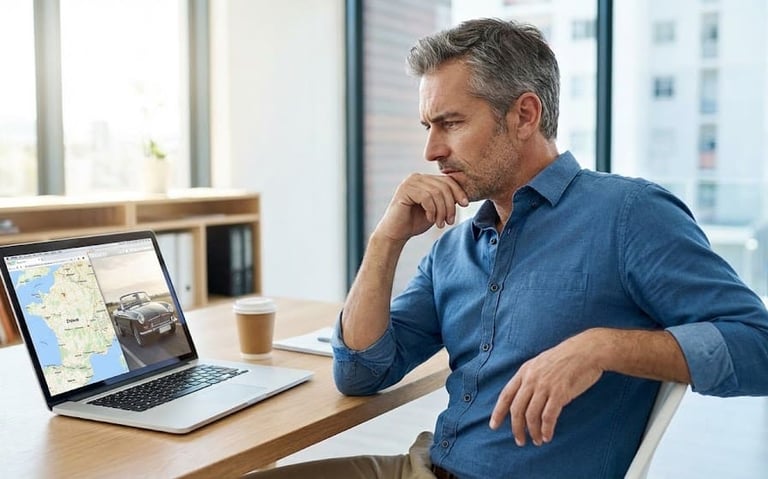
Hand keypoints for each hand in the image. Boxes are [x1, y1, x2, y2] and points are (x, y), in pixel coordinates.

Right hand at [375, 173, 468, 241]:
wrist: (396, 234)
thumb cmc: (415, 222)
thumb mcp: (436, 209)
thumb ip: (445, 200)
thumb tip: (463, 196)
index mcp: (425, 179)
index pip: (447, 180)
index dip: (459, 192)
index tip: (465, 204)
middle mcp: (417, 177)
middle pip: (444, 186)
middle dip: (450, 205)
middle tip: (450, 221)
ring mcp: (409, 182)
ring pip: (436, 192)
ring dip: (442, 210)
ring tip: (440, 223)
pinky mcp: (404, 190)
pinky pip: (426, 197)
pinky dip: (432, 210)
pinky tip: (430, 219)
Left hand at [489, 331, 603, 446]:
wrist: (587, 350)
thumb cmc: (566, 358)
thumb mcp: (540, 363)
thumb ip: (530, 378)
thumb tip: (524, 397)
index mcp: (525, 371)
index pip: (506, 395)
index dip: (498, 412)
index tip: (493, 426)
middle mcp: (532, 379)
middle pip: (517, 409)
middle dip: (516, 428)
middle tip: (520, 441)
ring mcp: (545, 386)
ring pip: (531, 415)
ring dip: (533, 432)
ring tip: (537, 441)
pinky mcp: (560, 393)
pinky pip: (548, 416)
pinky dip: (546, 429)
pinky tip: (547, 436)